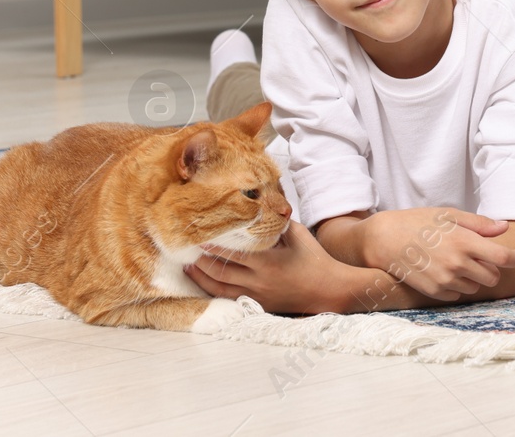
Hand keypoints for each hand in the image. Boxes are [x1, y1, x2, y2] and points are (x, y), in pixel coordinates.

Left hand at [184, 222, 347, 314]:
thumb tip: (259, 208)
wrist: (330, 290)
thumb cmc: (315, 259)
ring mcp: (258, 297)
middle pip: (220, 273)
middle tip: (185, 250)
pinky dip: (214, 291)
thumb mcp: (298, 235)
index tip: (198, 237)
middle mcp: (259, 282)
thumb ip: (276, 223)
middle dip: (200, 262)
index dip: (212, 246)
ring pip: (220, 290)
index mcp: (268, 263)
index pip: (232, 254)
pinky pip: (230, 299)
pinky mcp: (259, 306)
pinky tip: (204, 284)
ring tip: (187, 268)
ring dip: (201, 279)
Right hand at [357, 208, 514, 301]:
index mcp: (464, 242)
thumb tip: (503, 228)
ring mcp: (445, 280)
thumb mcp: (448, 215)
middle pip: (492, 277)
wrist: (385, 239)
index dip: (514, 258)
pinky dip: (456, 285)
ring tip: (455, 261)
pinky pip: (457, 294)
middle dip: (490, 268)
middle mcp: (457, 264)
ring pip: (475, 287)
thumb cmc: (418, 222)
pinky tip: (443, 271)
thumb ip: (479, 224)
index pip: (503, 258)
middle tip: (477, 256)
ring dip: (472, 277)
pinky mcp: (434, 292)